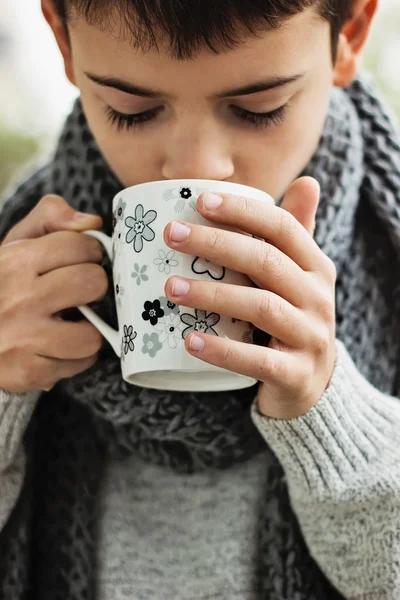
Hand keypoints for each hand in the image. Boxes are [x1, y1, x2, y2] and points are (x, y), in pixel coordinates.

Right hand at [0, 195, 106, 393]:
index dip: (89, 252)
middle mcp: (20, 298)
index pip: (82, 245)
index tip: (80, 261)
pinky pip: (80, 364)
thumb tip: (92, 223)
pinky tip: (59, 347)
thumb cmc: (1, 285)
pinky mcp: (29, 371)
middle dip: (93, 288)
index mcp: (17, 260)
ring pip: (91, 335)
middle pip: (93, 284)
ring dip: (87, 330)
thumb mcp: (15, 244)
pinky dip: (75, 358)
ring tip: (71, 324)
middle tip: (79, 293)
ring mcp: (24, 338)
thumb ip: (51, 218)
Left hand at [164, 177, 336, 418]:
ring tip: (170, 288)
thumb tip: (307, 181)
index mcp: (316, 267)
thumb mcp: (299, 276)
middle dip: (216, 244)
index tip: (200, 201)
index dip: (243, 211)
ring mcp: (309, 337)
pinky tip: (189, 340)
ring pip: (261, 307)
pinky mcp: (295, 374)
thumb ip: (295, 235)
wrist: (313, 383)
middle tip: (171, 236)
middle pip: (266, 262)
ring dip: (212, 294)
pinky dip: (222, 350)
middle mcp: (318, 298)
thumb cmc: (293, 318)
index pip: (283, 228)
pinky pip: (257, 361)